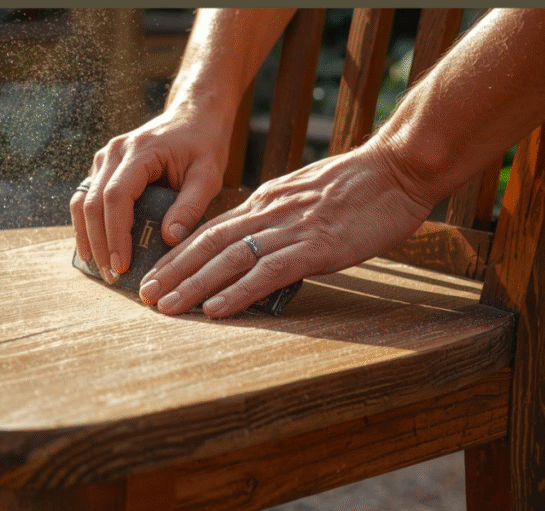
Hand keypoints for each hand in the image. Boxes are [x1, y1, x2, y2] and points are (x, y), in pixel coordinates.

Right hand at [69, 105, 230, 284]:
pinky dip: (88, 224)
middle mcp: (115, 151)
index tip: (122, 264)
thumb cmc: (204, 143)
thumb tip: (169, 238)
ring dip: (87, 236)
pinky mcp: (104, 167)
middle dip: (99, 242)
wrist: (194, 114)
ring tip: (100, 267)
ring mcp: (105, 157)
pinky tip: (95, 248)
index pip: (116, 196)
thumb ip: (191, 206)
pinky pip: (87, 197)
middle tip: (111, 275)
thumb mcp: (208, 175)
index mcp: (140, 151)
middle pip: (93, 201)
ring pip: (82, 200)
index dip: (115, 233)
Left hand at [136, 146, 434, 317]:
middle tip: (145, 296)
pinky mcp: (316, 247)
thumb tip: (261, 243)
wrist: (399, 168)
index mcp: (266, 201)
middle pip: (208, 244)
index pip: (212, 230)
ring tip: (165, 307)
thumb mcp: (308, 197)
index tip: (156, 275)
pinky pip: (267, 272)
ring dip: (193, 285)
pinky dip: (238, 292)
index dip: (180, 255)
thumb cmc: (361, 186)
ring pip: (228, 259)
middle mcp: (269, 213)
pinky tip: (215, 309)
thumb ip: (281, 217)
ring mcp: (291, 230)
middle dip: (173, 272)